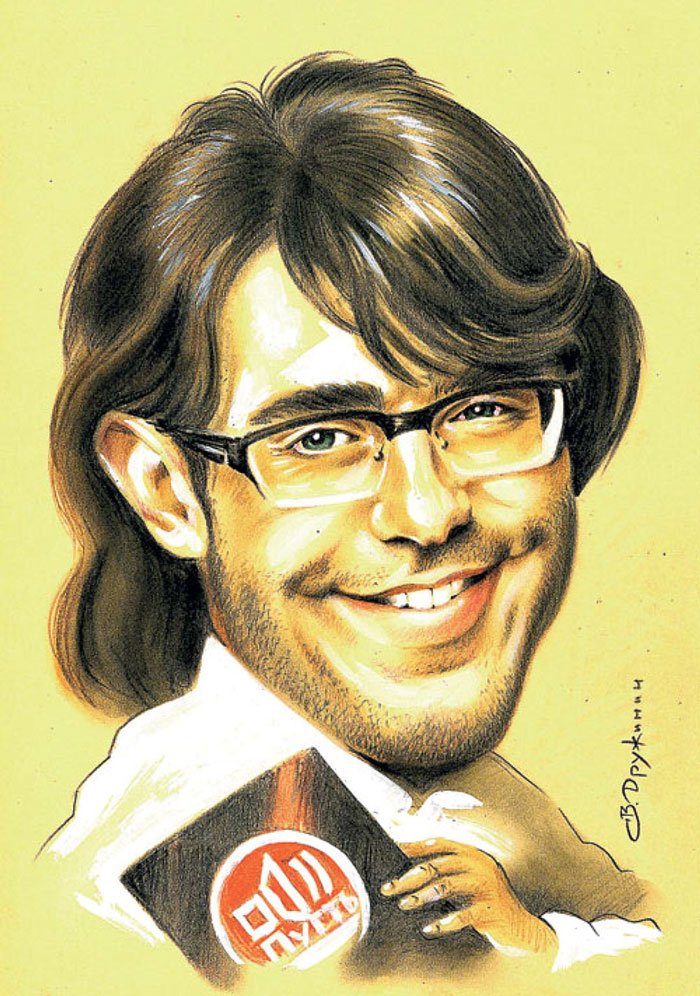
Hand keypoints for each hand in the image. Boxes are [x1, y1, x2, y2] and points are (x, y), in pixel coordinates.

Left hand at [381, 838, 556, 957]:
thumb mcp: (468, 881)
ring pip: (447, 886)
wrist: (520, 927)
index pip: (439, 843)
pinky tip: (429, 929)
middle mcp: (479, 864)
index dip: (415, 845)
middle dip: (410, 876)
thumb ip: (447, 872)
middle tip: (389, 888)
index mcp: (472, 854)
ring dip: (422, 896)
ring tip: (404, 905)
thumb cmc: (485, 902)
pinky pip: (464, 915)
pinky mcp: (491, 909)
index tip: (391, 850)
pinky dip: (444, 922)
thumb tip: (409, 871)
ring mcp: (486, 886)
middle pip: (438, 865)